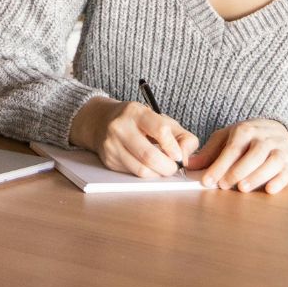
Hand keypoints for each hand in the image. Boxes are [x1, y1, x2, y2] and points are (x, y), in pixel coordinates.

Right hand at [69, 97, 198, 177]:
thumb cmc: (138, 122)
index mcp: (136, 112)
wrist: (101, 121)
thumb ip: (182, 136)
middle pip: (149, 155)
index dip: (173, 147)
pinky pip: (132, 174)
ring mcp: (112, 144)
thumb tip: (186, 159)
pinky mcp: (109, 160)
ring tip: (162, 168)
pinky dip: (145, 174)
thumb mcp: (161, 120)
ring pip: (141, 169)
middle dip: (167, 167)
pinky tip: (148, 167)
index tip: (179, 156)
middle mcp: (120, 126)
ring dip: (157, 174)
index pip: (160, 130)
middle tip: (173, 168)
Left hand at [185, 118, 287, 193]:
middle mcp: (264, 138)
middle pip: (252, 155)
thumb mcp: (228, 138)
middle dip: (237, 171)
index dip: (218, 166)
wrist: (281, 131)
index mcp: (245, 130)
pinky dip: (279, 181)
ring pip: (270, 162)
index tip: (206, 181)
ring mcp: (279, 150)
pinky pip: (286, 172)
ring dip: (256, 176)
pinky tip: (268, 189)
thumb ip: (210, 152)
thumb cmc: (248, 138)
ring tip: (242, 188)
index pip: (231, 149)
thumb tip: (190, 165)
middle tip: (223, 185)